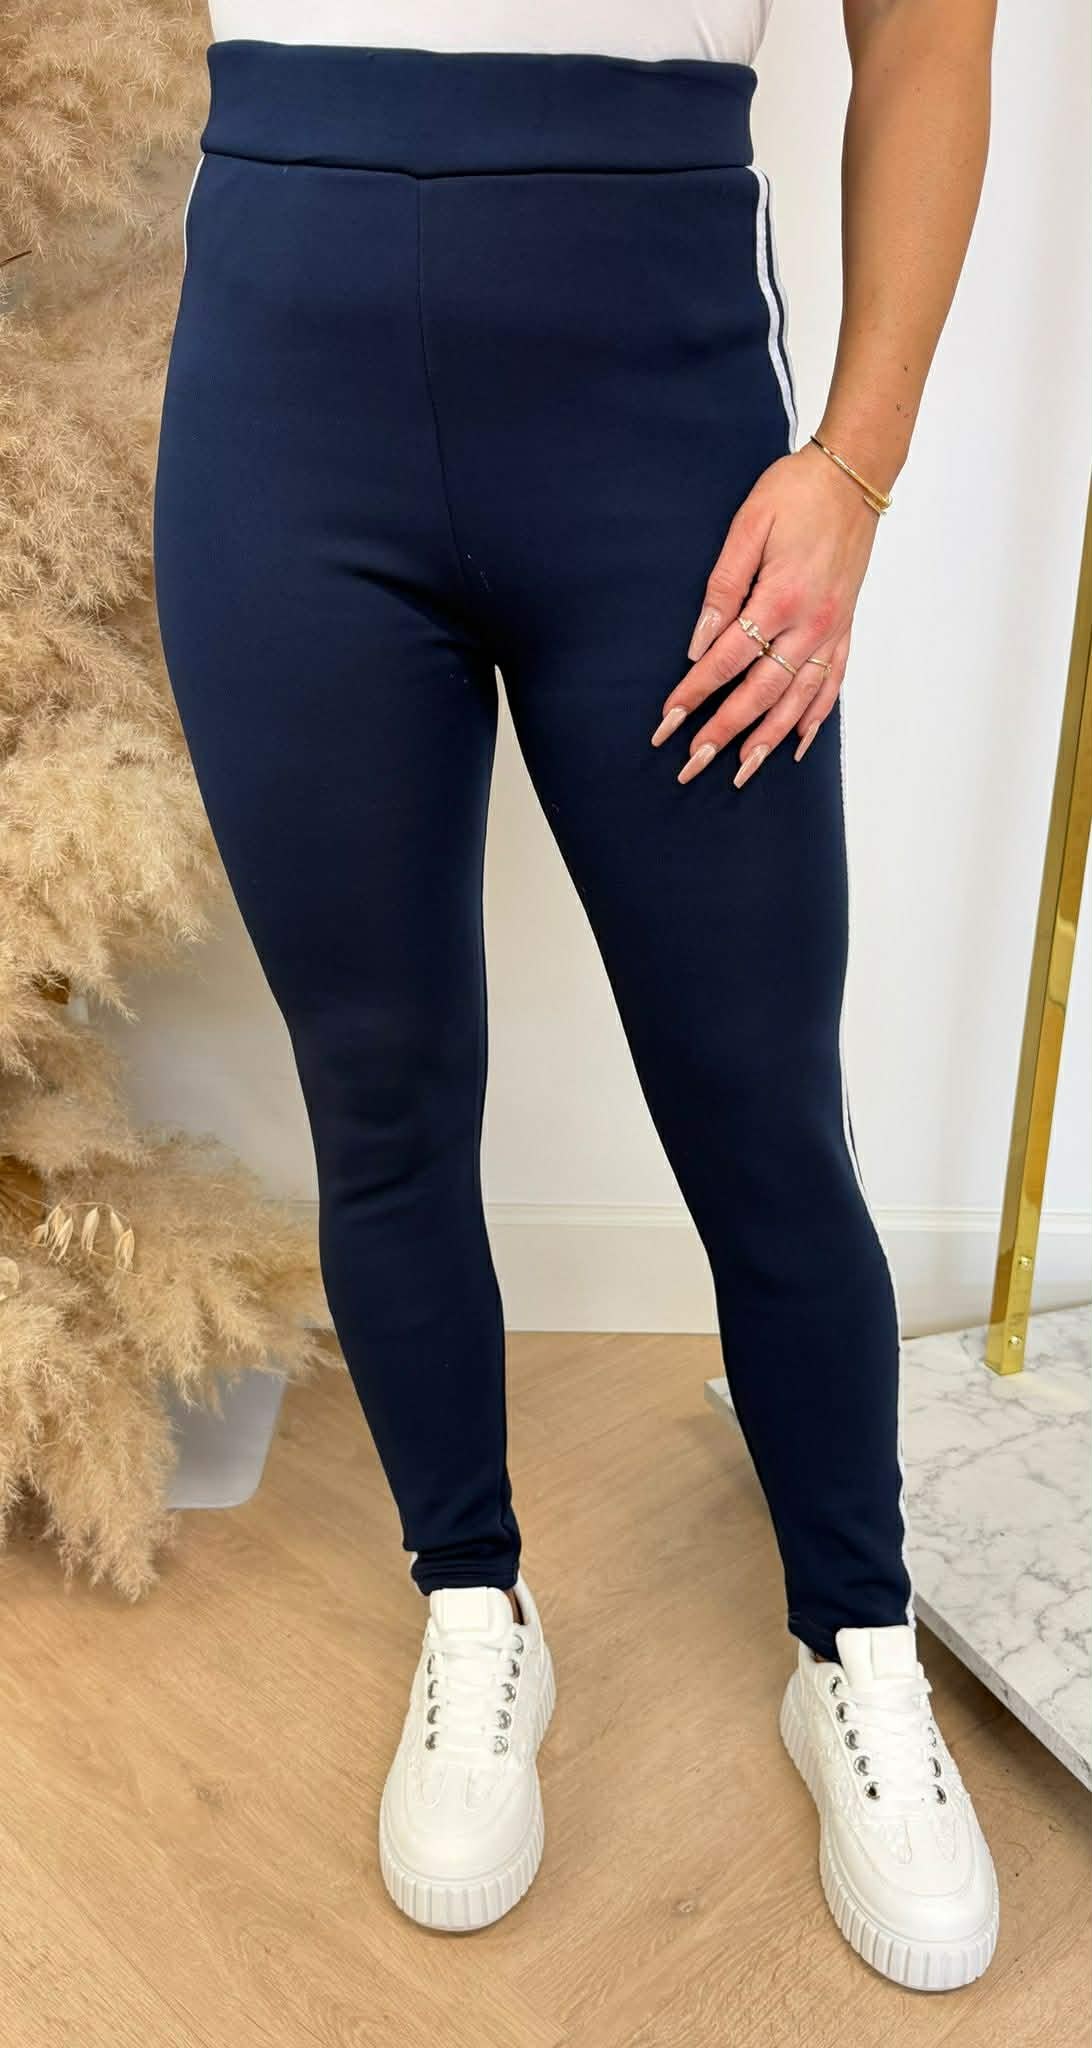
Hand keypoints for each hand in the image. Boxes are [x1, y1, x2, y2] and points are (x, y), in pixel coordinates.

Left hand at [651, 440, 881, 784]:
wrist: (854, 474)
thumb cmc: (796, 491)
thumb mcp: (748, 525)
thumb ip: (722, 586)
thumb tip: (699, 641)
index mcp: (780, 598)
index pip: (726, 660)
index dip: (694, 694)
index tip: (667, 722)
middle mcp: (811, 625)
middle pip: (760, 693)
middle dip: (724, 733)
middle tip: (692, 766)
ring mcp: (832, 631)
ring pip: (798, 700)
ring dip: (768, 740)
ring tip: (741, 771)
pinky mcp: (845, 628)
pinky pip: (832, 684)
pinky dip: (814, 718)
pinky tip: (796, 743)